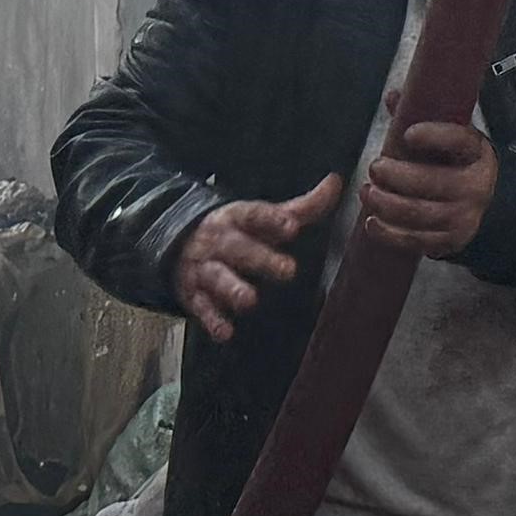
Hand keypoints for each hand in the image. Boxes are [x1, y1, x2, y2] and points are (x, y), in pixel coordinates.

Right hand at [174, 175, 336, 339]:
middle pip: (240, 248)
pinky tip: (225, 333)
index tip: (293, 227)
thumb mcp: (263, 215)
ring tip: (250, 301)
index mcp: (237, 217)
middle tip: (289, 271)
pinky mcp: (193, 295)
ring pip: (218, 277)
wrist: (178, 241)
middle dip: (262, 259)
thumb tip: (337, 182)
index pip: (254, 214)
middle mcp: (219, 241)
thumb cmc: (235, 229)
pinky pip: (202, 308)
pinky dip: (212, 321)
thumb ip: (302, 206)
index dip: (273, 220)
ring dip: (233, 289)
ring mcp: (204, 268)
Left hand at [360, 117, 500, 256]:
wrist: (479, 200)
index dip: (435, 136)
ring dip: (387, 204)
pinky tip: (371, 221)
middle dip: (398, 176)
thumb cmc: (454, 162)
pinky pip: (415, 240)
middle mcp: (476, 186)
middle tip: (374, 168)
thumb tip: (393, 97)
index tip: (407, 133)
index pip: (459, 142)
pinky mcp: (450, 241)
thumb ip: (419, 116)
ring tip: (366, 192)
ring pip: (419, 213)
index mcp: (476, 152)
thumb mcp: (447, 136)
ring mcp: (465, 216)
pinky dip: (389, 233)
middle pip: (433, 182)